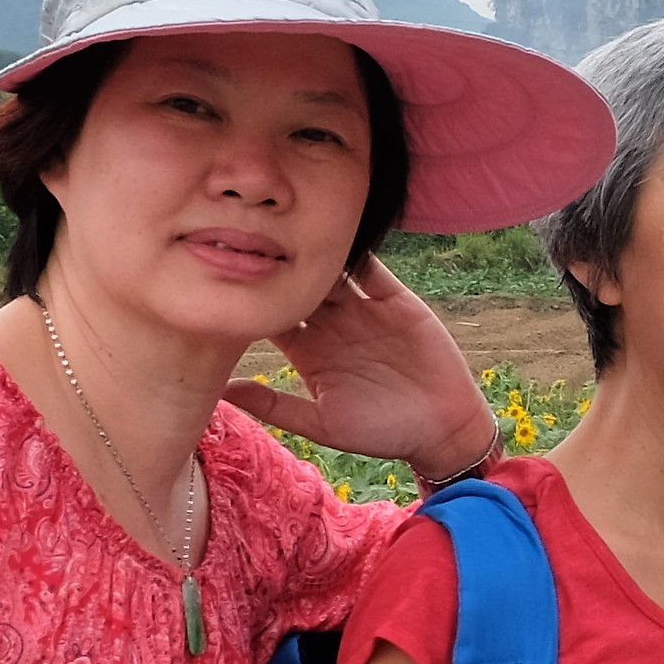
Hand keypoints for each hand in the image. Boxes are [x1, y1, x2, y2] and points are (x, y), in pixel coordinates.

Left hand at [225, 258, 499, 474]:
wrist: (442, 427)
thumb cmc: (381, 433)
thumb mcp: (324, 424)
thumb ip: (275, 405)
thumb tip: (221, 390)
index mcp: (308, 353)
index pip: (270, 317)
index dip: (252, 300)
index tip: (227, 280)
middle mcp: (331, 327)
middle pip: (296, 287)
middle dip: (278, 267)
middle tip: (254, 240)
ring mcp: (363, 310)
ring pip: (330, 273)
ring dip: (314, 254)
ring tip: (290, 230)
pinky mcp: (395, 300)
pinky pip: (372, 269)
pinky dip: (357, 251)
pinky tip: (339, 234)